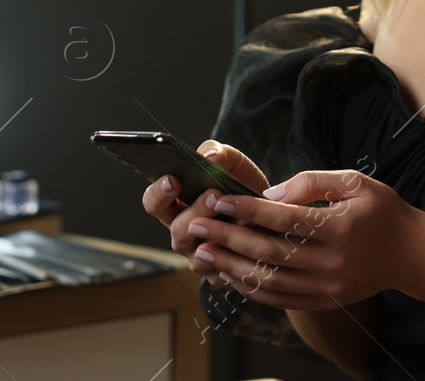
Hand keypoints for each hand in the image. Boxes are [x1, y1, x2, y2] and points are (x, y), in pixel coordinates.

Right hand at [140, 139, 268, 280]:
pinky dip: (234, 250)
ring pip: (197, 249)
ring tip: (235, 213)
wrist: (271, 213)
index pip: (153, 202)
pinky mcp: (218, 272)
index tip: (172, 179)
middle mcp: (182, 231)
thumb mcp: (232, 163)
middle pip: (175, 228)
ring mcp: (198, 255)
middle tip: (212, 194)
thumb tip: (210, 156)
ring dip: (215, 230)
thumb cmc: (242, 186)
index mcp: (175, 204)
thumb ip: (218, 153)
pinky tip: (247, 236)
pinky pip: (220, 266)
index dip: (159, 193)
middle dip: (194, 211)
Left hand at [189, 168, 424, 310]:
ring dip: (233, 266)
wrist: (411, 253)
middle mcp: (333, 262)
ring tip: (205, 250)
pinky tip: (231, 274)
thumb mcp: (354, 182)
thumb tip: (270, 192)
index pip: (283, 219)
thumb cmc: (381, 210)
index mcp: (340, 228)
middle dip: (229, 237)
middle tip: (197, 225)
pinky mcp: (325, 300)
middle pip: (270, 253)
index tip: (218, 199)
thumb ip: (312, 182)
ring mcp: (328, 286)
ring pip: (271, 281)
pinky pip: (281, 299)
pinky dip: (252, 288)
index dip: (247, 209)